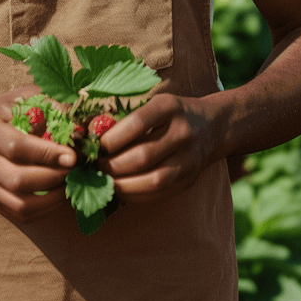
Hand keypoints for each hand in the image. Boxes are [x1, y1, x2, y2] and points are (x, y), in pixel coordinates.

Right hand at [0, 86, 76, 224]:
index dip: (48, 154)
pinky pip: (18, 215)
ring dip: (51, 200)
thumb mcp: (18, 98)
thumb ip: (46, 103)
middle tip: (75, 170)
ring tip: (70, 185)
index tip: (73, 156)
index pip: (17, 147)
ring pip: (19, 205)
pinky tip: (58, 195)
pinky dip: (43, 210)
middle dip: (53, 178)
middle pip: (18, 180)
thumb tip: (78, 117)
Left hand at [96, 93, 223, 202]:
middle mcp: (183, 132)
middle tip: (93, 168)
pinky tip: (121, 191)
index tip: (94, 146)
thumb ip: (125, 118)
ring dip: (122, 185)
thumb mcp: (154, 104)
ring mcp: (189, 158)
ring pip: (153, 180)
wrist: (212, 126)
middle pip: (143, 156)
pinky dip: (136, 196)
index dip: (111, 139)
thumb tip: (88, 135)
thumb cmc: (172, 114)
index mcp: (170, 107)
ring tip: (104, 182)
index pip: (137, 124)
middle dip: (112, 166)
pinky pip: (159, 193)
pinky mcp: (190, 179)